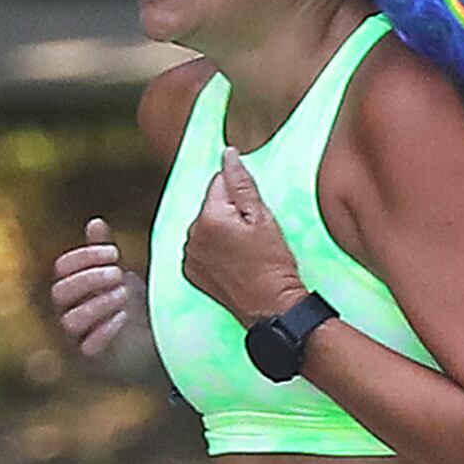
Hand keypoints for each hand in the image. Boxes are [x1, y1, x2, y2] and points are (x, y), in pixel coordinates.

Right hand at [48, 218, 137, 361]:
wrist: (151, 341)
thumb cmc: (131, 303)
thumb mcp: (121, 275)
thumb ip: (106, 253)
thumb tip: (95, 221)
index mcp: (72, 286)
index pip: (62, 267)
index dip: (85, 256)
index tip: (115, 252)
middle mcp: (68, 310)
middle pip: (60, 292)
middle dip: (89, 280)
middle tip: (119, 273)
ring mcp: (78, 335)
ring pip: (71, 319)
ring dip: (97, 304)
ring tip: (125, 294)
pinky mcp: (92, 357)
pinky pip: (87, 347)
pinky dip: (105, 330)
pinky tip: (124, 317)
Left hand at [179, 149, 305, 323]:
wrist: (272, 308)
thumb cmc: (273, 266)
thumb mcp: (263, 219)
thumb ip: (242, 184)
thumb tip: (228, 156)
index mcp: (209, 218)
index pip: (218, 184)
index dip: (240, 195)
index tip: (253, 213)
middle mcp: (192, 235)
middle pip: (210, 207)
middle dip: (229, 214)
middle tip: (253, 236)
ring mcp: (190, 256)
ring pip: (205, 228)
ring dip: (221, 233)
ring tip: (245, 252)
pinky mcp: (191, 273)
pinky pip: (200, 250)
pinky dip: (214, 252)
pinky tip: (234, 263)